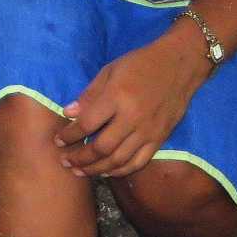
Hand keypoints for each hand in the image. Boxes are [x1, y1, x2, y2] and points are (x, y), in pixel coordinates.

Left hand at [53, 32, 209, 177]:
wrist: (178, 65)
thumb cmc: (140, 64)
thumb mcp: (109, 71)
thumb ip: (89, 95)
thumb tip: (68, 113)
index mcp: (117, 97)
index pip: (87, 123)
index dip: (70, 135)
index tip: (58, 140)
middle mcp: (132, 118)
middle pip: (101, 147)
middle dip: (80, 158)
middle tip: (65, 161)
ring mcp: (148, 131)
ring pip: (118, 160)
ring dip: (96, 169)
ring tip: (80, 171)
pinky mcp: (160, 139)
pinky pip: (138, 162)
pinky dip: (120, 171)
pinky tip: (106, 172)